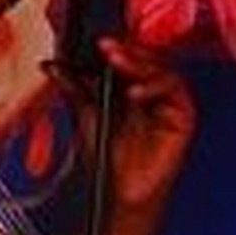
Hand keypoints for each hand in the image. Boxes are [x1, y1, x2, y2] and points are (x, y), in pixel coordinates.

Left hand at [91, 34, 197, 217]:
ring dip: (141, 64)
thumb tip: (52, 66)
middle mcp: (154, 91)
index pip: (130, 59)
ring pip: (163, 71)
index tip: (97, 42)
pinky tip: (136, 93)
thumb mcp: (86, 116)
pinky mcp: (183, 118)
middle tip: (106, 47)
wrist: (118, 192)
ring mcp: (170, 103)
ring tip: (118, 63)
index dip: (117, 48)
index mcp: (132, 87)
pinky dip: (156, 88)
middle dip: (128, 51)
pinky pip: (176, 93)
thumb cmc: (106, 156)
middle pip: (148, 61)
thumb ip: (74, 90)